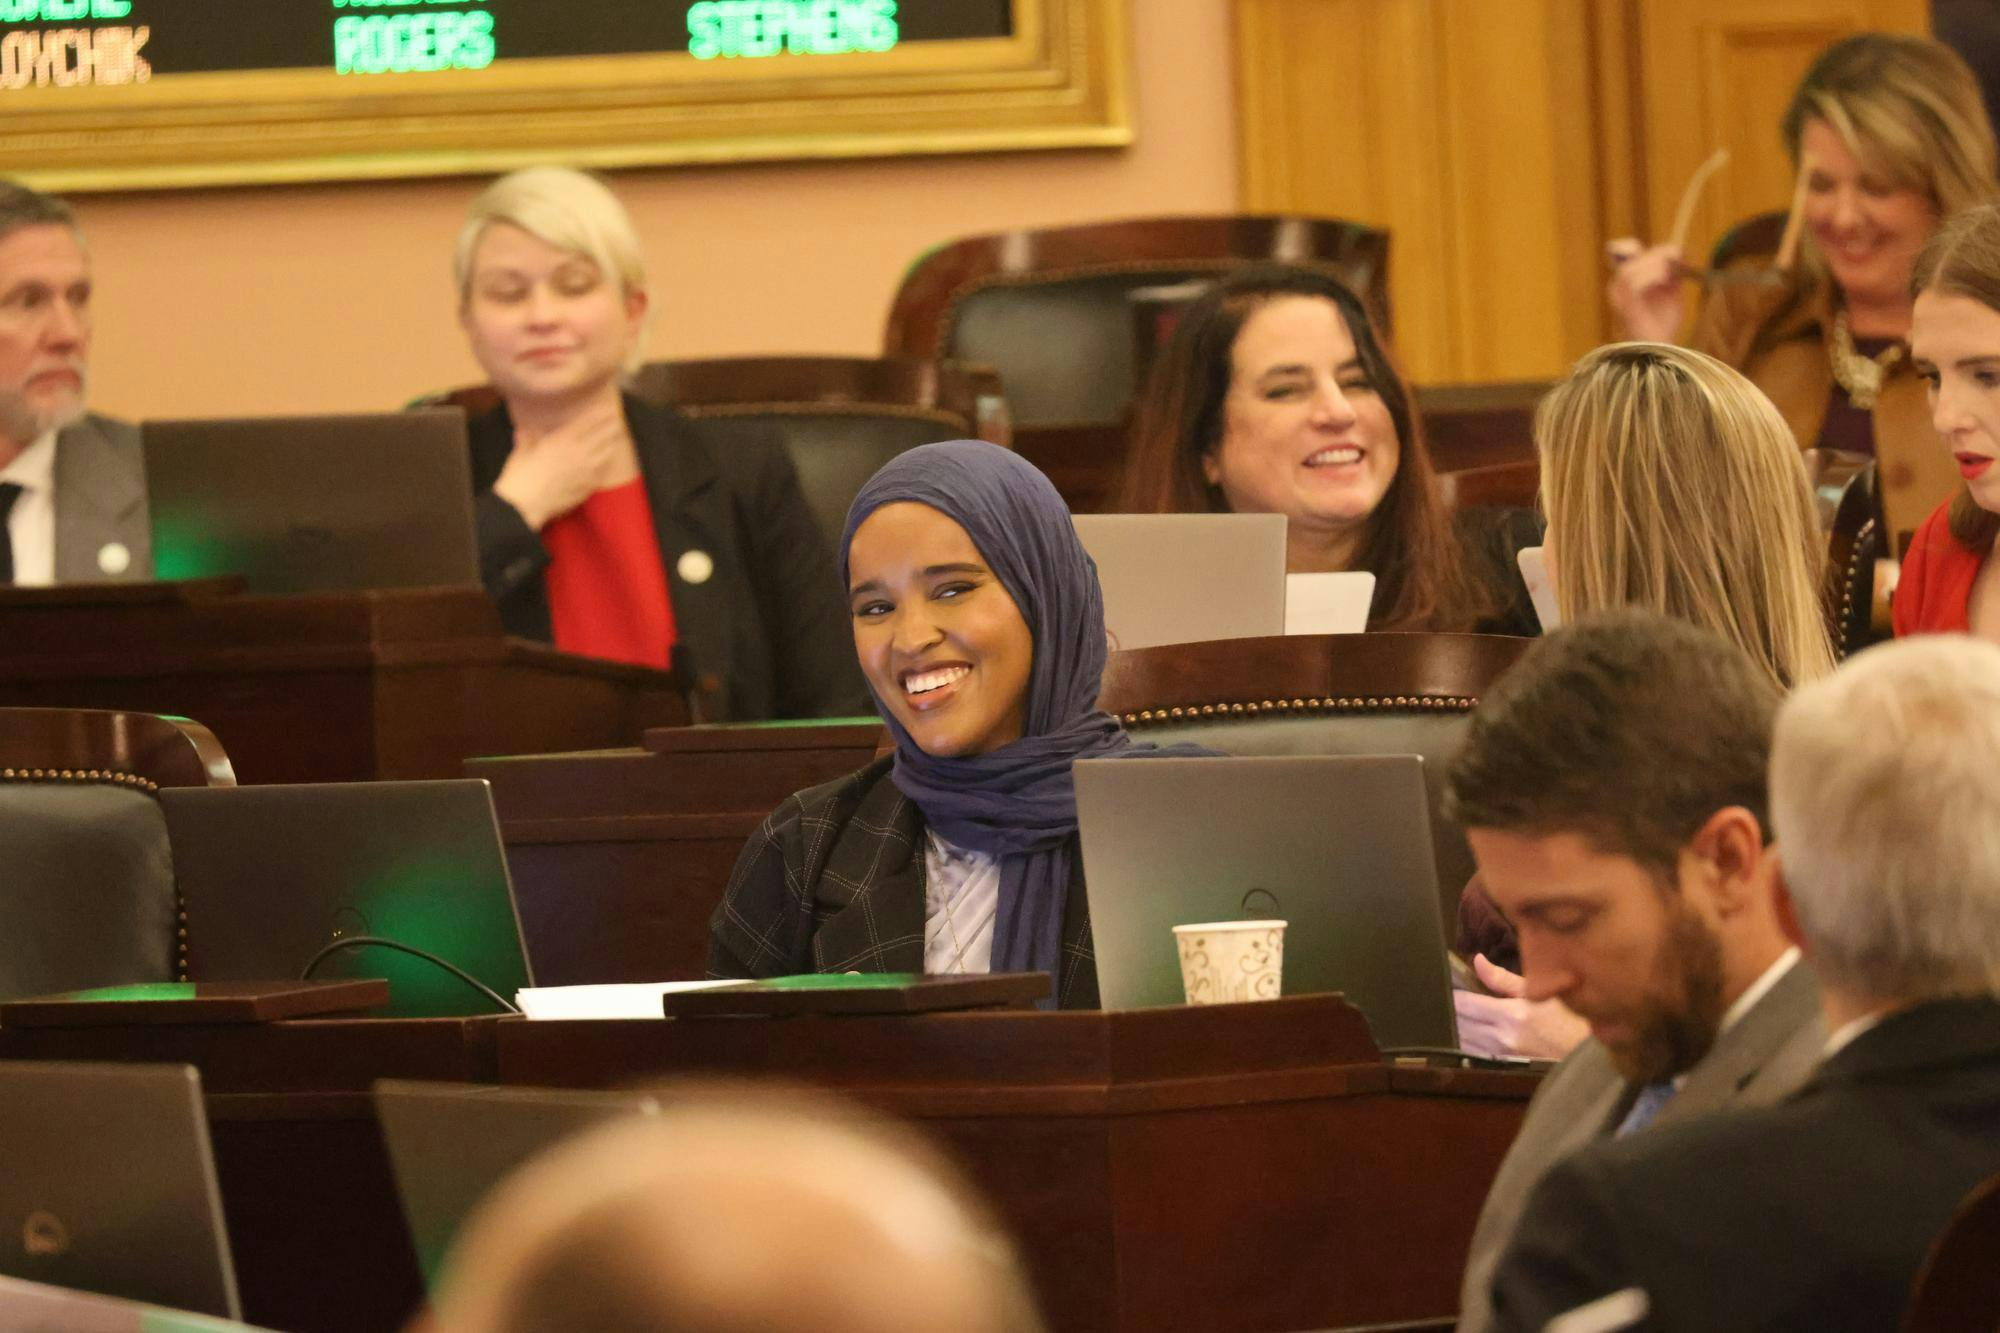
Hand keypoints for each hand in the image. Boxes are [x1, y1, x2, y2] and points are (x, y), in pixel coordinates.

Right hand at [490, 399, 636, 530]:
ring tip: (616, 439)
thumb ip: (527, 438)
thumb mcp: (521, 452)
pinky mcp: (587, 487)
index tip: (609, 409)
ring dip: (612, 444)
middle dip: (611, 426)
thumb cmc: (520, 476)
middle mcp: (578, 453)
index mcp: (561, 440)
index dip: (599, 415)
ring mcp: (585, 471)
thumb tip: (525, 430)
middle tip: (619, 420)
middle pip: (602, 436)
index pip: (586, 423)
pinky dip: (605, 465)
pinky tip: (606, 463)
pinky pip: (601, 473)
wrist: (525, 504)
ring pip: (606, 454)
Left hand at [1453, 953, 1589, 1060]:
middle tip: (1447, 998)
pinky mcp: (1506, 1068)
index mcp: (1511, 1014)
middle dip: (1451, 1011)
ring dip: (1457, 1028)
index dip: (1452, 995)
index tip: (1447, 986)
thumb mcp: (1537, 992)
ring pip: (1464, 1042)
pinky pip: (1476, 1056)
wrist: (1588, 1052)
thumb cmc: (1567, 1017)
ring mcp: (1503, 1056)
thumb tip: (1477, 960)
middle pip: (1460, 1024)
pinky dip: (1468, 1044)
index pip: (1465, 1005)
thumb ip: (1502, 979)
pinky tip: (1470, 1034)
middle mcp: (1503, 1038)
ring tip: (1457, 1015)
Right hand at [1605, 238, 1688, 342]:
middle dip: (1659, 255)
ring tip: (1671, 276)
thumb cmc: (1663, 324)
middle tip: (1678, 260)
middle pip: (1632, 256)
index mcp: (1626, 281)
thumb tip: (1679, 250)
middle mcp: (1617, 287)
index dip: (1647, 247)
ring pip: (1631, 268)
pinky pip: (1633, 283)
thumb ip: (1673, 272)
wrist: (1659, 350)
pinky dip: (1652, 278)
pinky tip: (1665, 283)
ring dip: (1656, 266)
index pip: (1625, 250)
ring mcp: (1618, 297)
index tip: (1673, 252)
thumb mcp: (1672, 291)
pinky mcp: (1624, 307)